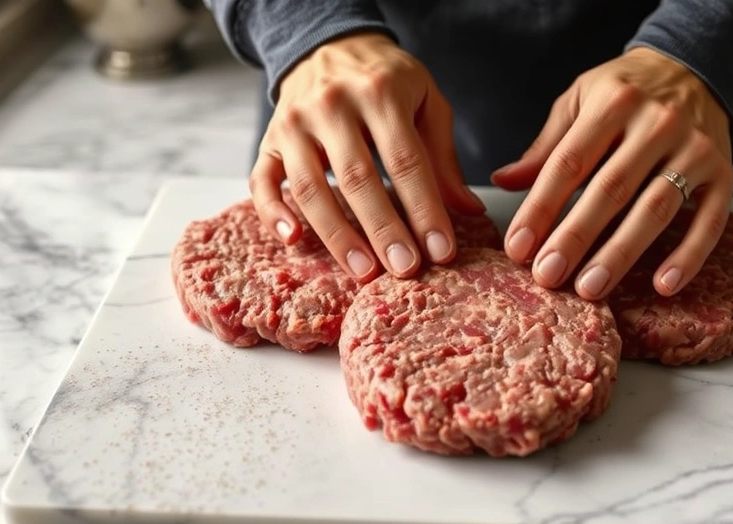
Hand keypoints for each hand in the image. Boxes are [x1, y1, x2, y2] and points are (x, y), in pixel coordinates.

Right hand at [250, 32, 485, 280]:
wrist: (329, 43)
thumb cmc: (387, 80)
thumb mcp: (426, 101)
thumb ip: (443, 156)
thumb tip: (470, 211)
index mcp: (379, 91)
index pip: (405, 160)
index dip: (424, 208)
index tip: (442, 250)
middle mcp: (331, 105)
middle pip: (358, 178)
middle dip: (384, 229)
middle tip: (405, 269)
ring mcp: (293, 123)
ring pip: (310, 187)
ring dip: (338, 235)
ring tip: (365, 270)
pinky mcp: (269, 140)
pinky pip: (263, 181)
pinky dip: (273, 213)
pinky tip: (294, 241)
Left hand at [491, 47, 732, 299]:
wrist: (697, 67)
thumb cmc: (627, 91)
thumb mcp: (581, 101)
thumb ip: (546, 146)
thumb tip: (502, 182)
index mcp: (614, 103)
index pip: (570, 162)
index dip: (541, 207)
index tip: (519, 247)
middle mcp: (658, 123)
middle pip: (611, 189)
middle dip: (576, 237)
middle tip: (548, 276)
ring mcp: (695, 149)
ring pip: (655, 209)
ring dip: (621, 253)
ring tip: (590, 288)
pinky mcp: (725, 174)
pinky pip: (710, 220)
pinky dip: (689, 255)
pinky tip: (663, 285)